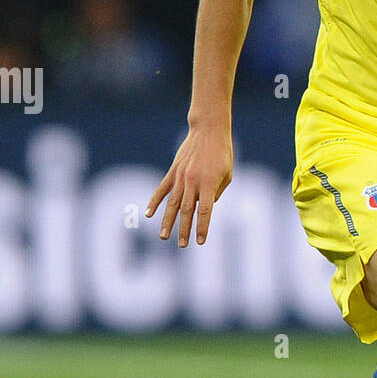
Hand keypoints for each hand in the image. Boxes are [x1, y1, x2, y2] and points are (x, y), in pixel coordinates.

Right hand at [145, 125, 232, 245]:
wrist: (208, 131)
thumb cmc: (223, 154)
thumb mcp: (227, 175)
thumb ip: (216, 194)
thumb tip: (204, 207)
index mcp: (209, 184)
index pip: (205, 212)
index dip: (202, 228)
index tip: (200, 242)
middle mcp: (193, 182)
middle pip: (187, 211)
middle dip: (184, 230)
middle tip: (182, 245)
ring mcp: (181, 177)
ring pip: (172, 203)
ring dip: (167, 221)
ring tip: (164, 236)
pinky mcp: (173, 171)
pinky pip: (162, 189)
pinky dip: (154, 202)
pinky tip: (148, 214)